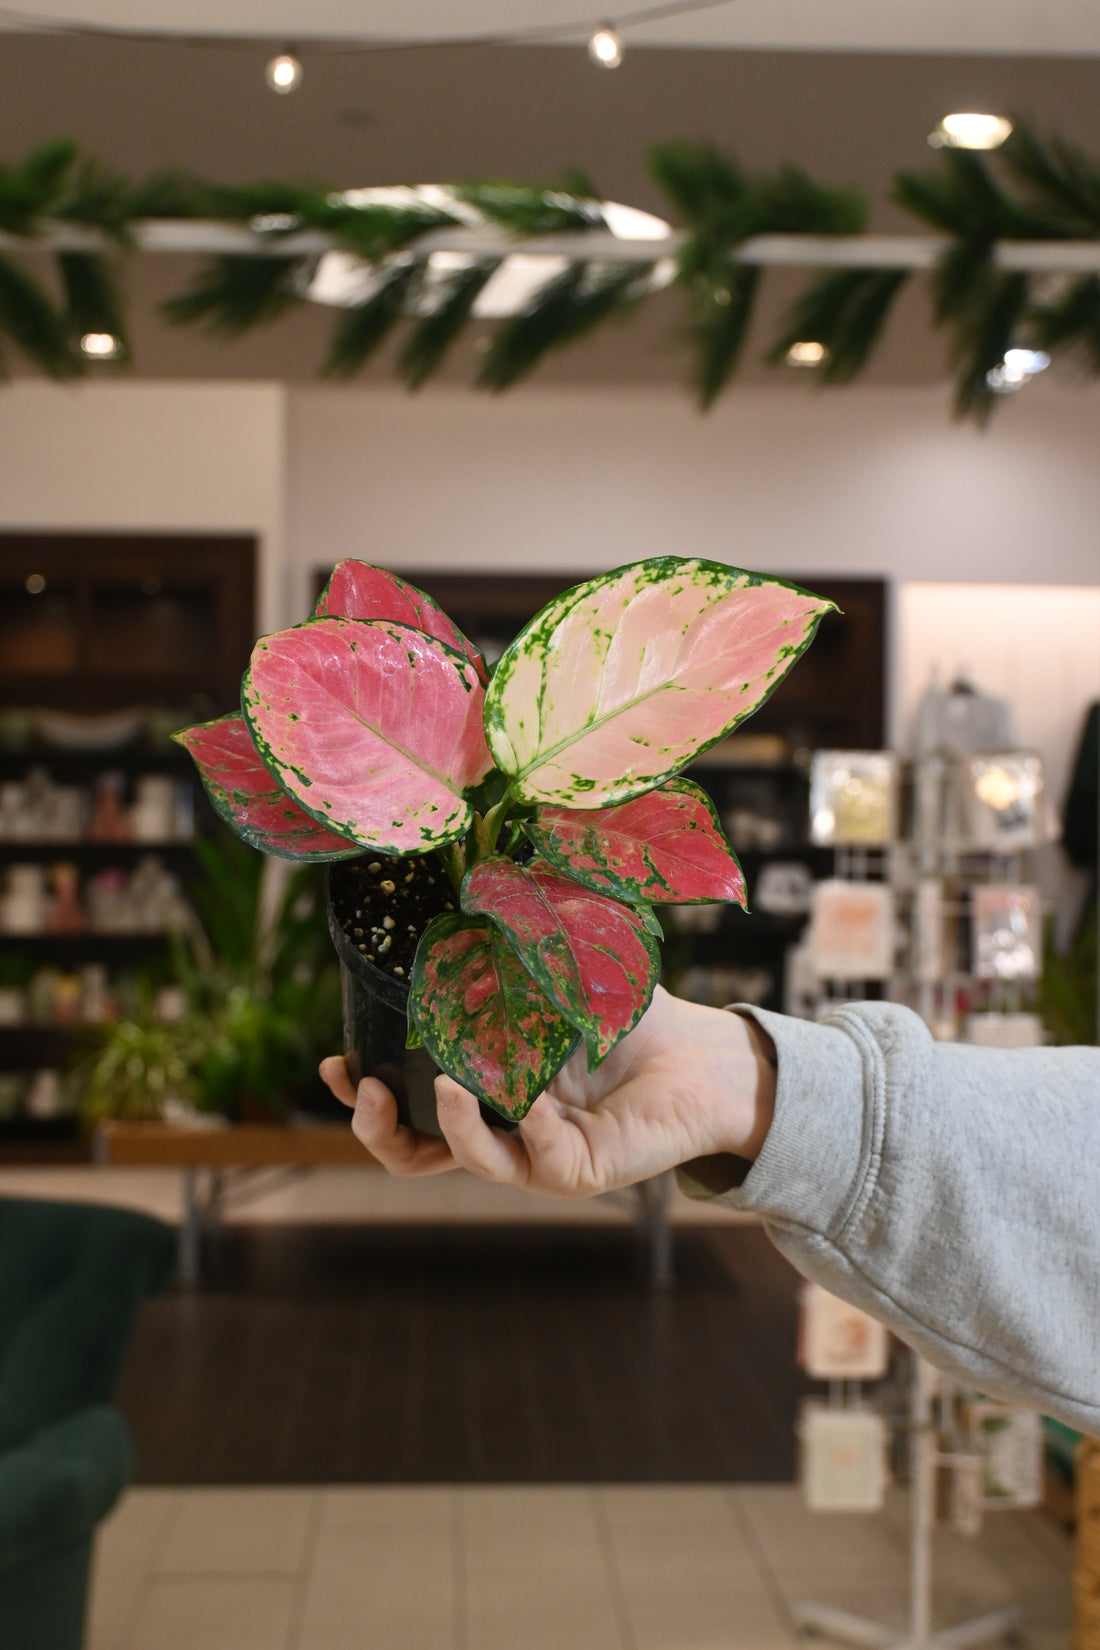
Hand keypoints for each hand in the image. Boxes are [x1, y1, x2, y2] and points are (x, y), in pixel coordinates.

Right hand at [319, 985, 776, 1198]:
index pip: (405, 1107)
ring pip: (470, 1160)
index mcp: (482, 1089)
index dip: (362, 1095)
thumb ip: (507, 946)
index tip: (336, 1062)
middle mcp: (500, 1130)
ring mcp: (536, 1156)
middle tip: (366, 1092)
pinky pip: (539, 1158)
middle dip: (376, 1131)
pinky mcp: (579, 1170)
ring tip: (445, 1088)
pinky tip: (535, 1096)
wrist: (697, 1054)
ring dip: (450, 1127)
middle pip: (413, 1155)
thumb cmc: (623, 1015)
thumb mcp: (553, 973)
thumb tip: (468, 883)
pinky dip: (530, 1125)